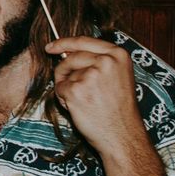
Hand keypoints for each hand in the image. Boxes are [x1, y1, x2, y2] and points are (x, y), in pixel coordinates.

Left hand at [48, 36, 144, 160]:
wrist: (123, 134)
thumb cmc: (119, 109)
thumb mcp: (117, 76)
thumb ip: (98, 61)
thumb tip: (66, 52)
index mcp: (118, 55)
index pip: (84, 41)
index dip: (64, 42)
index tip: (51, 47)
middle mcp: (106, 61)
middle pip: (70, 57)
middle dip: (64, 70)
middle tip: (73, 87)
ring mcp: (90, 75)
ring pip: (63, 73)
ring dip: (66, 86)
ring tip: (85, 101)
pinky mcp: (76, 89)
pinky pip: (59, 88)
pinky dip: (64, 99)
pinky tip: (80, 108)